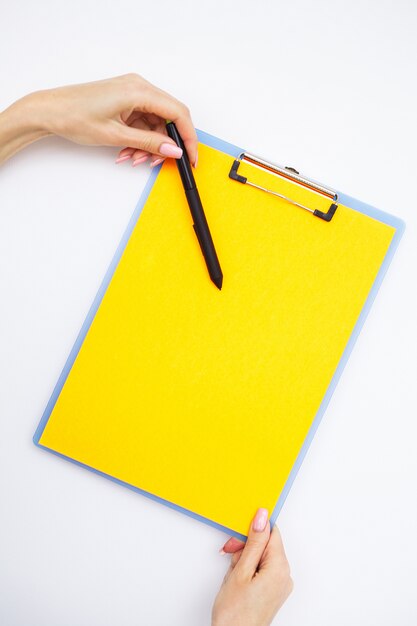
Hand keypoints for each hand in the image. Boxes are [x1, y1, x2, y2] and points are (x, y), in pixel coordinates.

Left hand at [0, 74, 197, 166]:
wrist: (50, 111)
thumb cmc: (75, 117)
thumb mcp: (117, 136)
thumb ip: (149, 143)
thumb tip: (173, 150)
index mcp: (139, 90)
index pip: (178, 113)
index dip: (188, 138)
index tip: (191, 157)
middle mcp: (139, 87)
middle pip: (169, 117)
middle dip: (166, 144)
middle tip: (160, 162)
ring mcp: (132, 92)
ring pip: (156, 122)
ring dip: (150, 144)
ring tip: (134, 158)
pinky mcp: (125, 100)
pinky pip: (143, 121)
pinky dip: (140, 138)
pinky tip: (128, 151)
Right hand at [212, 509, 292, 625]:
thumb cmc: (235, 614)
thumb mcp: (241, 570)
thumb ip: (254, 541)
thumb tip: (261, 517)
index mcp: (280, 568)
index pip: (271, 532)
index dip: (252, 531)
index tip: (238, 538)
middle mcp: (284, 576)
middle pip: (265, 545)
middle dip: (245, 548)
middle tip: (231, 557)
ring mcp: (279, 585)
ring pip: (260, 557)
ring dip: (243, 561)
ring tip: (233, 577)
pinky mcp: (272, 592)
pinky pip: (260, 570)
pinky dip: (247, 571)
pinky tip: (237, 581)